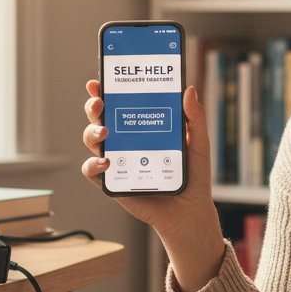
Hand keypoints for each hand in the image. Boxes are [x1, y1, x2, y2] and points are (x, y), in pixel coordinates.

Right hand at [81, 80, 224, 290]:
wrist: (189, 211)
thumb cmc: (193, 176)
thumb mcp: (199, 144)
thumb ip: (195, 118)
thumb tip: (189, 89)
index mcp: (143, 127)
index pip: (121, 103)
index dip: (107, 90)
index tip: (101, 80)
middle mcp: (126, 141)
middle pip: (100, 117)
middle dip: (94, 106)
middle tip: (99, 102)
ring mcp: (117, 161)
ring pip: (92, 140)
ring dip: (91, 132)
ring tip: (105, 131)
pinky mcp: (113, 182)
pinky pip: (93, 171)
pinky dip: (94, 165)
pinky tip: (107, 162)